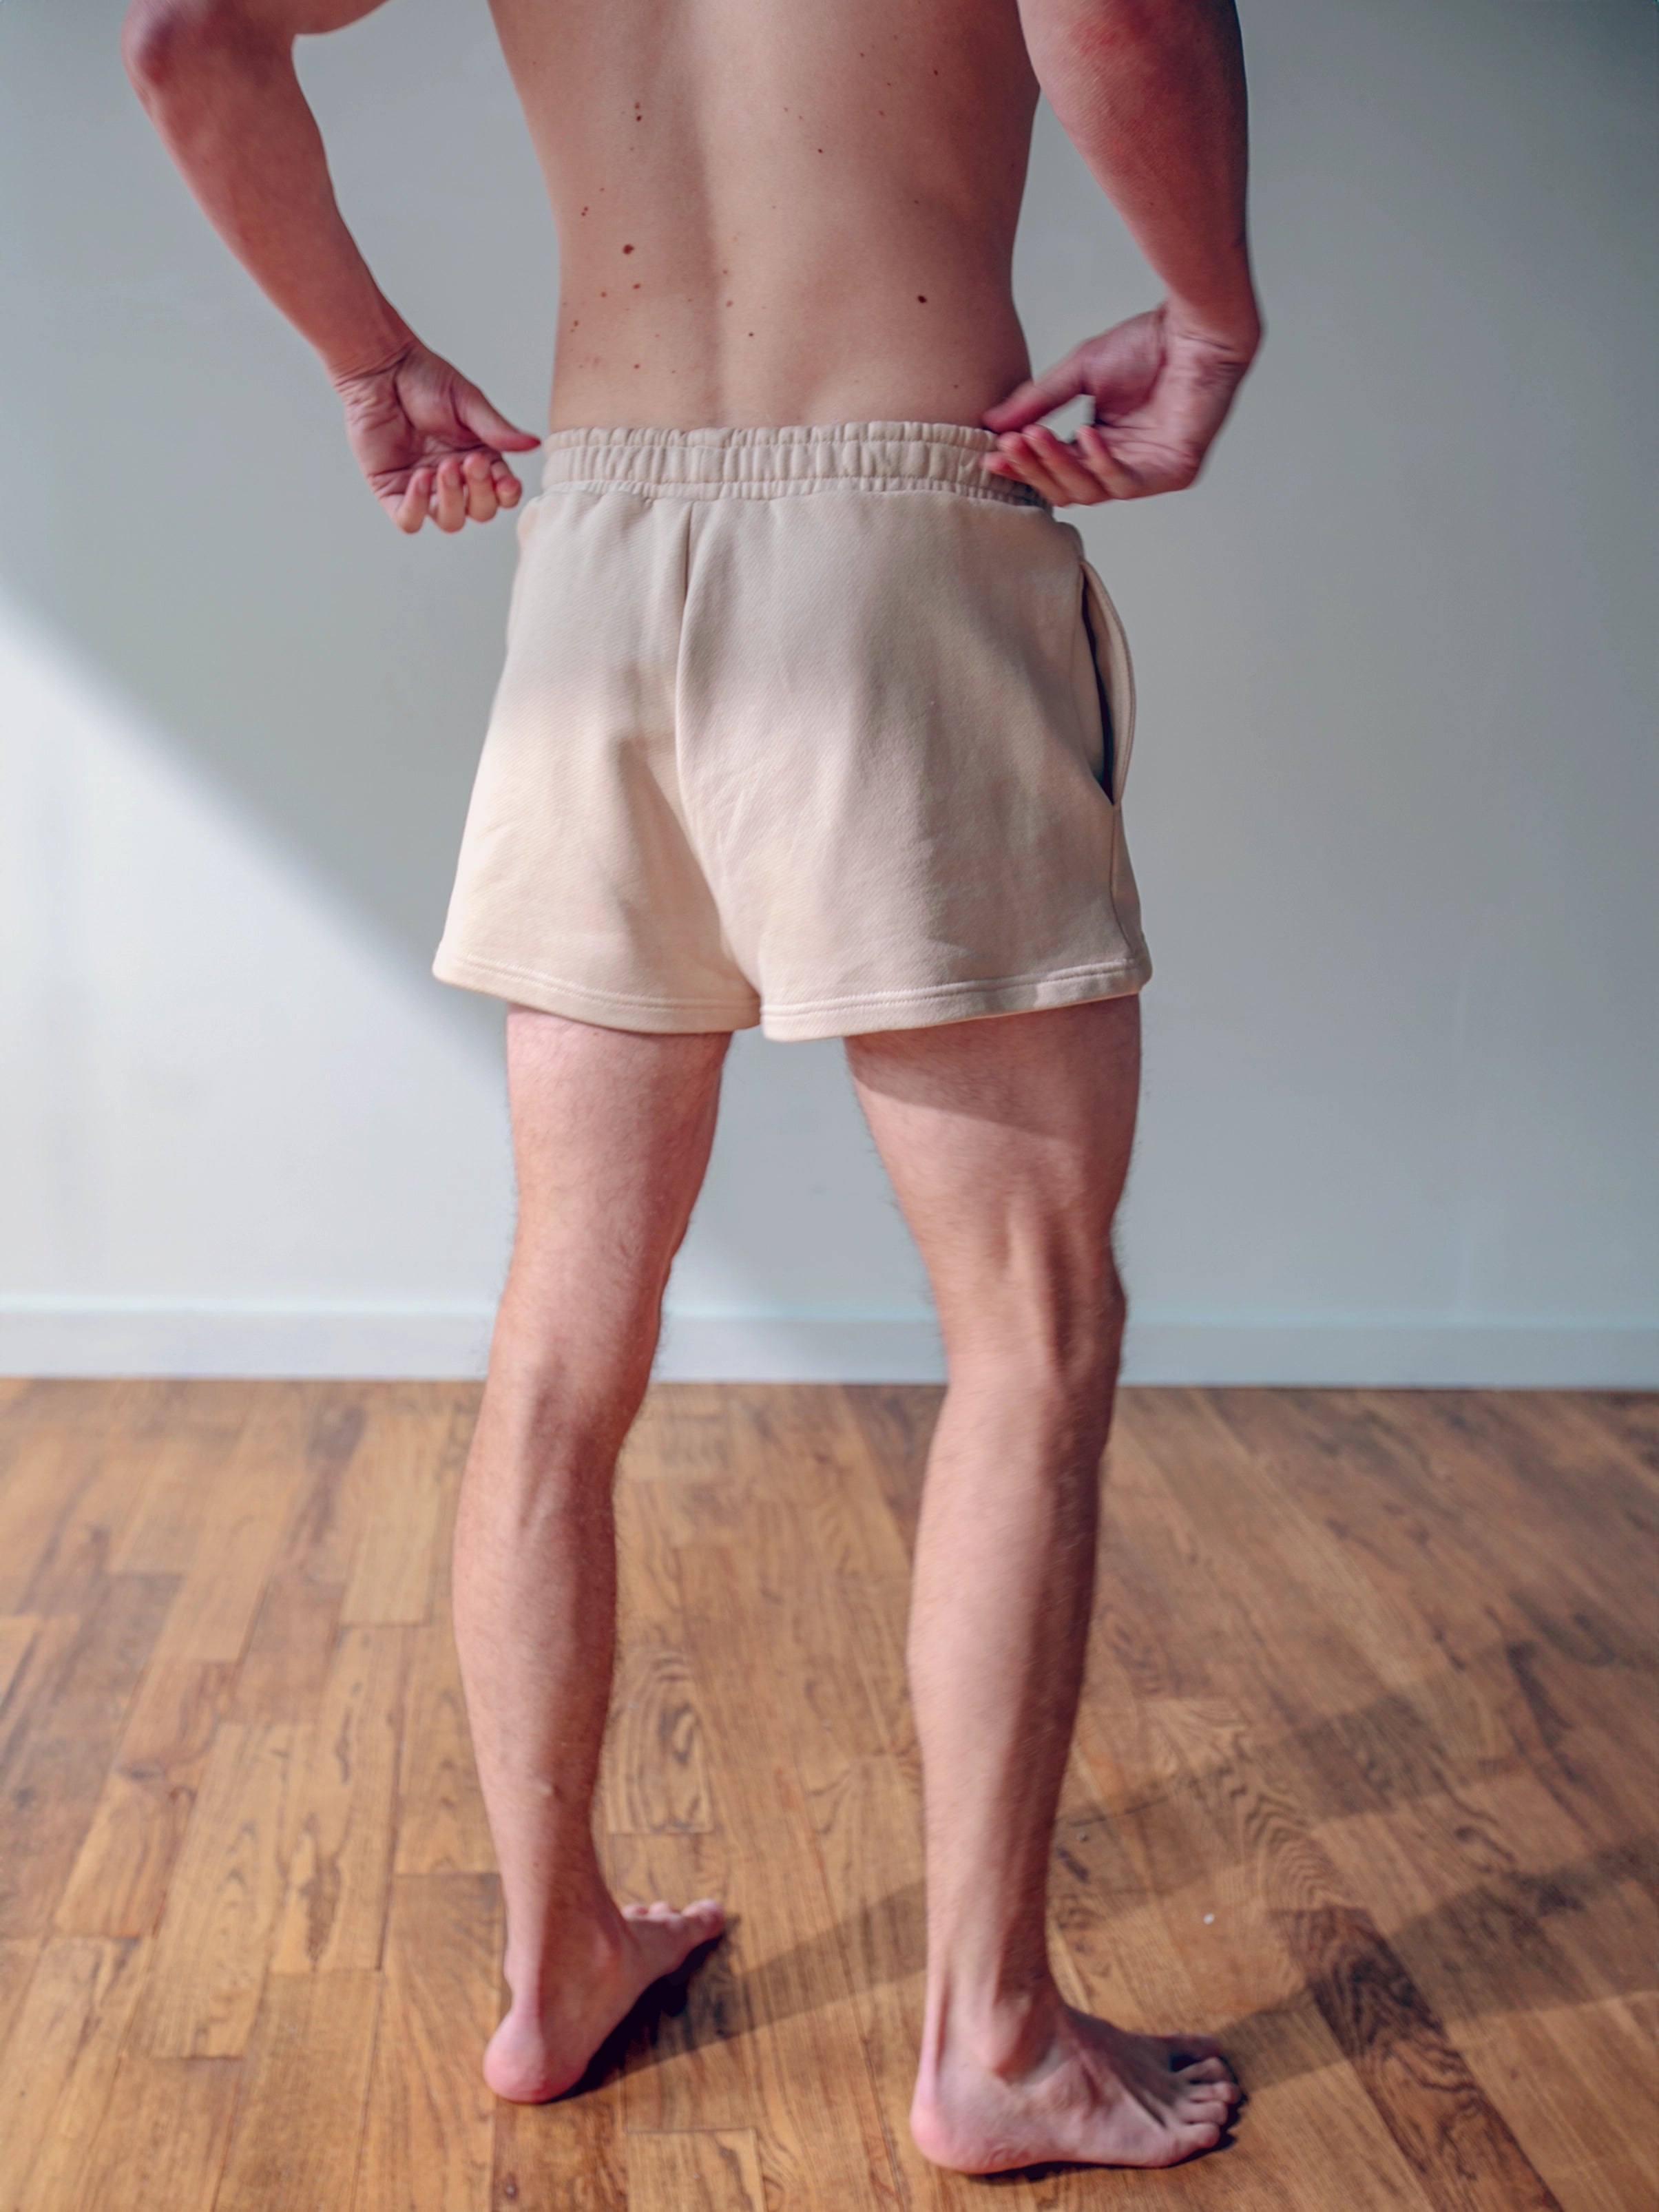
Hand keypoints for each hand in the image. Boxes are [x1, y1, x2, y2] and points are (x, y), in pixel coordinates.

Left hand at [331, 339, 542, 533]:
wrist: (382, 368)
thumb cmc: (425, 379)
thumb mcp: (468, 403)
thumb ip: (498, 430)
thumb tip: (534, 444)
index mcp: (479, 460)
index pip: (501, 495)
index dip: (506, 495)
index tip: (506, 481)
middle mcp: (454, 480)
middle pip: (479, 512)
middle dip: (478, 493)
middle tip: (470, 462)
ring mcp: (424, 488)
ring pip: (449, 521)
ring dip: (452, 500)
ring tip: (444, 467)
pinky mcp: (393, 491)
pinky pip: (410, 519)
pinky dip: (417, 507)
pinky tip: (420, 477)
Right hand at [981, 302, 1258, 505]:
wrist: (1195, 328)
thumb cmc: (1146, 344)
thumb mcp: (1077, 373)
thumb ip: (1038, 402)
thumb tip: (991, 423)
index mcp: (1100, 445)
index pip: (1054, 469)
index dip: (1022, 465)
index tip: (990, 454)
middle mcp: (1123, 464)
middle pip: (1067, 488)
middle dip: (1034, 468)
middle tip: (1008, 446)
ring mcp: (1148, 472)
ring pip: (1090, 491)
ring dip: (1059, 465)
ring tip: (1036, 436)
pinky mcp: (1173, 473)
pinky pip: (1126, 483)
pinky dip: (1100, 463)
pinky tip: (1086, 434)